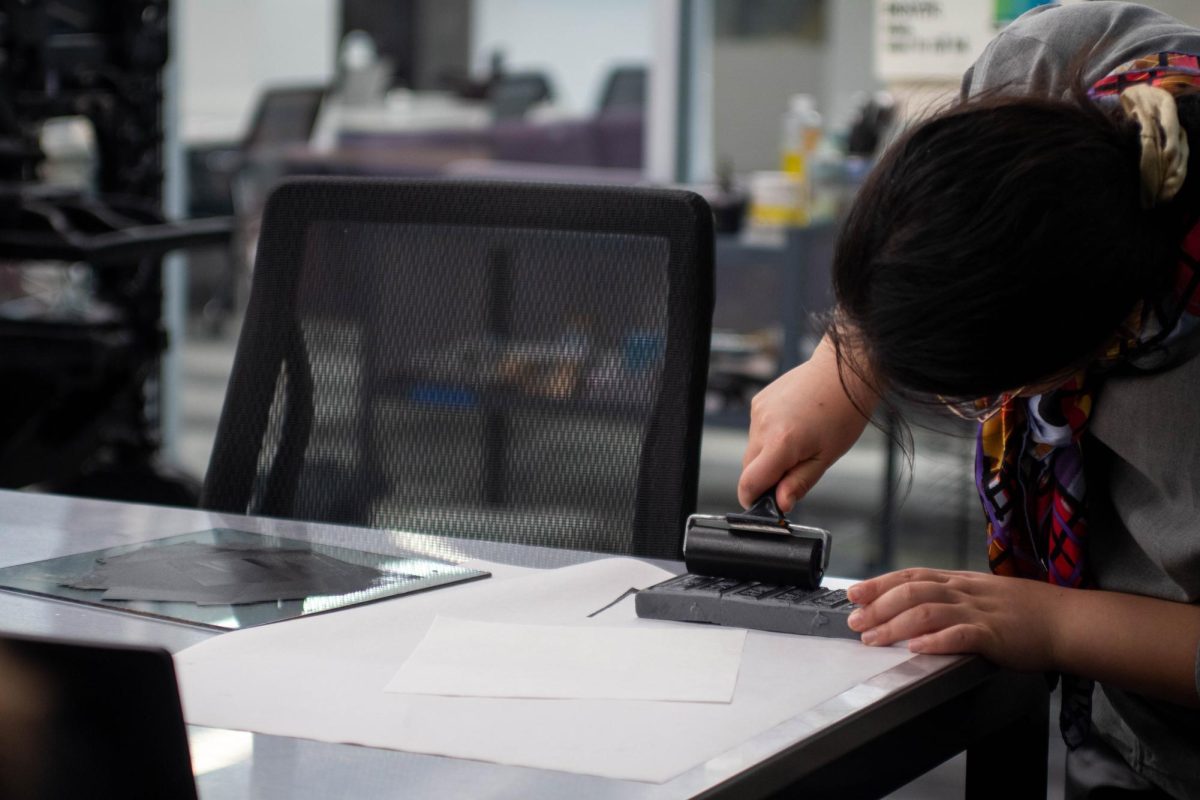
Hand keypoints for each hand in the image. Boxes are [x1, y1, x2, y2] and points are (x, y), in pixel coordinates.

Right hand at [738, 337, 874, 510]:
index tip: (765, 503)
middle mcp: (762, 426)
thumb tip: (781, 504)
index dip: (753, 498)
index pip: (749, 483)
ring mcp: (758, 411)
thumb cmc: (842, 412)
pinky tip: (793, 426)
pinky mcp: (758, 401)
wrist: (842, 373)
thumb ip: (799, 483)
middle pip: (749, 467)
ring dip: (769, 454)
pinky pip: (757, 430)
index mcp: (780, 443)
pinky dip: (769, 435)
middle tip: (796, 468)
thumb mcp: (826, 457)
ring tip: (800, 440)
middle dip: (767, 476)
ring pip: (753, 448)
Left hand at [846, 568, 1068, 672]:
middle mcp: (964, 592)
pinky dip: (936, 641)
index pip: (911, 576)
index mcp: (959, 581)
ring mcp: (980, 612)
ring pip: (929, 611)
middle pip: (912, 592)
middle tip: (854, 621)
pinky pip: (961, 635)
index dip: (879, 584)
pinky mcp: (995, 635)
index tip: (852, 594)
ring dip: (896, 625)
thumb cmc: (1024, 612)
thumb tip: (912, 605)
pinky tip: (917, 648)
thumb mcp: (981, 594)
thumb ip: (950, 597)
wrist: (1066, 620)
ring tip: (873, 638)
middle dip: (878, 606)